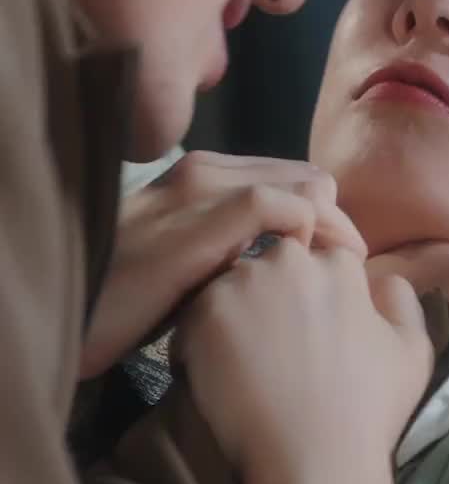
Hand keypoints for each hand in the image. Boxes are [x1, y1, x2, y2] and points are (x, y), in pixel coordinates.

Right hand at [82, 151, 364, 378]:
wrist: (66, 313)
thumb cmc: (118, 302)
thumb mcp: (182, 270)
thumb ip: (225, 257)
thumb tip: (279, 275)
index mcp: (200, 177)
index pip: (292, 181)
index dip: (324, 222)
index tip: (337, 270)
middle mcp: (205, 171)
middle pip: (311, 179)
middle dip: (338, 226)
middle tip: (347, 279)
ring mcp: (203, 189)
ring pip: (308, 186)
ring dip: (334, 232)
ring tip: (341, 282)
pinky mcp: (204, 218)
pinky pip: (286, 207)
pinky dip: (311, 236)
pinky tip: (305, 278)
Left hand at [172, 238, 433, 483]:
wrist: (314, 461)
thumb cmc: (369, 412)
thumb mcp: (413, 353)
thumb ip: (403, 301)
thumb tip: (381, 279)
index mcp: (338, 266)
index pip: (321, 256)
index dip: (316, 295)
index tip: (312, 330)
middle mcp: (288, 262)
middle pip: (273, 265)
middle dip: (274, 296)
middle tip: (278, 349)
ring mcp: (241, 285)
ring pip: (231, 286)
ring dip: (237, 315)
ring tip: (247, 367)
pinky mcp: (202, 316)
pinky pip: (195, 317)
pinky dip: (202, 343)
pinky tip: (221, 379)